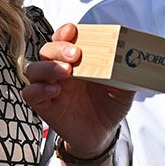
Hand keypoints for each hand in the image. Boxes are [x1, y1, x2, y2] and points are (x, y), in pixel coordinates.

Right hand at [21, 23, 133, 154]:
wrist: (104, 134)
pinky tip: (55, 91)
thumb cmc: (110, 106)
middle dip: (59, 48)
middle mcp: (61, 71)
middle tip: (75, 55)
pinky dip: (39, 90)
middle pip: (47, 50)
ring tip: (66, 72)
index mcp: (78, 60)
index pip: (63, 38)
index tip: (73, 31)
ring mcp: (51, 87)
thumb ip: (126, 72)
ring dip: (47, 67)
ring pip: (34, 69)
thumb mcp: (124, 87)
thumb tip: (134, 57)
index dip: (65, 32)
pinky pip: (31, 94)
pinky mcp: (45, 106)